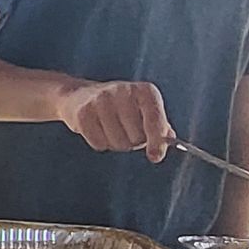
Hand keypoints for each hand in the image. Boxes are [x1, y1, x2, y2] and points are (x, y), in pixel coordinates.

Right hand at [53, 77, 172, 162]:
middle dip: (133, 141)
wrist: (79, 96)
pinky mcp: (84, 112)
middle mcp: (124, 91)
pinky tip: (97, 130)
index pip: (155, 119)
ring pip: (118, 142)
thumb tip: (168, 142)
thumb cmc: (120, 107)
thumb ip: (160, 126)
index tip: (155, 157)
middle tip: (126, 131)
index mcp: (145, 91)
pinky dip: (100, 143)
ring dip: (117, 144)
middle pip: (137, 137)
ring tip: (111, 129)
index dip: (156, 140)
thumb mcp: (144, 110)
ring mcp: (102, 100)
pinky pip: (99, 144)